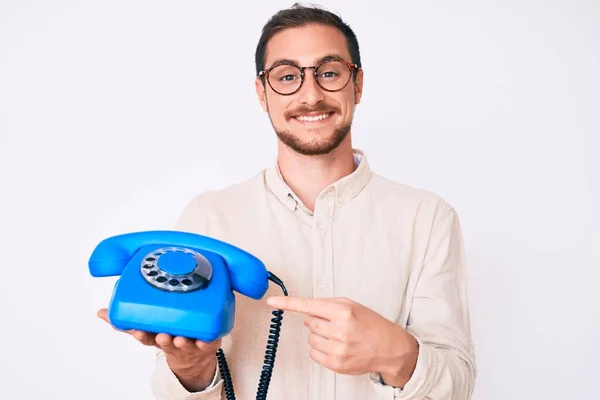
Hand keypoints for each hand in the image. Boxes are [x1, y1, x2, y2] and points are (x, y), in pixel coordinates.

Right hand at [97, 308, 219, 390]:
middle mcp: (172, 341)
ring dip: (182, 341)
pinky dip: (206, 341)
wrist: (192, 360)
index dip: (141, 334)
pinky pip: (207, 343)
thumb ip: (126, 321)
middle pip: (165, 342)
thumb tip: (101, 312)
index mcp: (156, 337)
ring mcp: (190, 344)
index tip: (137, 331)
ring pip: (185, 343)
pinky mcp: (206, 344)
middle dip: (162, 339)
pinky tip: (204, 338)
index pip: (145, 337)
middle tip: (161, 335)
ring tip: (180, 337)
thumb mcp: (147, 331)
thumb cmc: (168, 338)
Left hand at [266, 296, 418, 387]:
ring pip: (311, 339)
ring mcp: (338, 349)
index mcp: (343, 312)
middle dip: (318, 322)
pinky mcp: (336, 364)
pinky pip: (314, 354)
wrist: (390, 348)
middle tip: (335, 324)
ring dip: (320, 337)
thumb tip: (307, 314)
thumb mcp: (353, 306)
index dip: (287, 304)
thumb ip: (328, 306)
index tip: (272, 302)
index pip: (309, 306)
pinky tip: (337, 347)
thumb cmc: (372, 325)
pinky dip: (321, 350)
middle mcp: (340, 330)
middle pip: (309, 323)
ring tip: (339, 336)